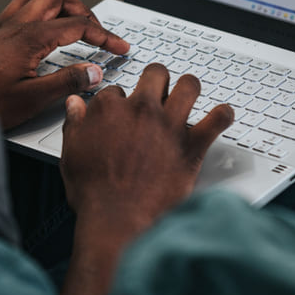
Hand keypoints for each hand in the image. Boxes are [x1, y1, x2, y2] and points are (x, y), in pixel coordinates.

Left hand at [0, 0, 128, 129]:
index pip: (79, 25)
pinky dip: (31, 15)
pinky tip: (32, 31)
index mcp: (32, 36)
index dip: (105, 36)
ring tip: (69, 24)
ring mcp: (0, 27)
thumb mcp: (32, 99)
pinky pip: (12, 11)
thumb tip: (94, 72)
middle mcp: (16, 24)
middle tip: (97, 31)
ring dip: (56, 7)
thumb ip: (67, 82)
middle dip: (83, 10)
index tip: (120, 47)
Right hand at [58, 64, 232, 294]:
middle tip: (158, 92)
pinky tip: (221, 116)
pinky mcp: (192, 145)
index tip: (122, 113)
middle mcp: (142, 110)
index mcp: (110, 109)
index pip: (117, 90)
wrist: (118, 220)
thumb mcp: (71, 153)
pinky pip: (217, 120)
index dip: (120, 102)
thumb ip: (75, 124)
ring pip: (189, 86)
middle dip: (156, 80)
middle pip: (156, 75)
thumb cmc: (94, 192)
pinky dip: (223, 116)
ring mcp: (169, 125)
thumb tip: (75, 105)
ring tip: (189, 95)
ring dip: (190, 88)